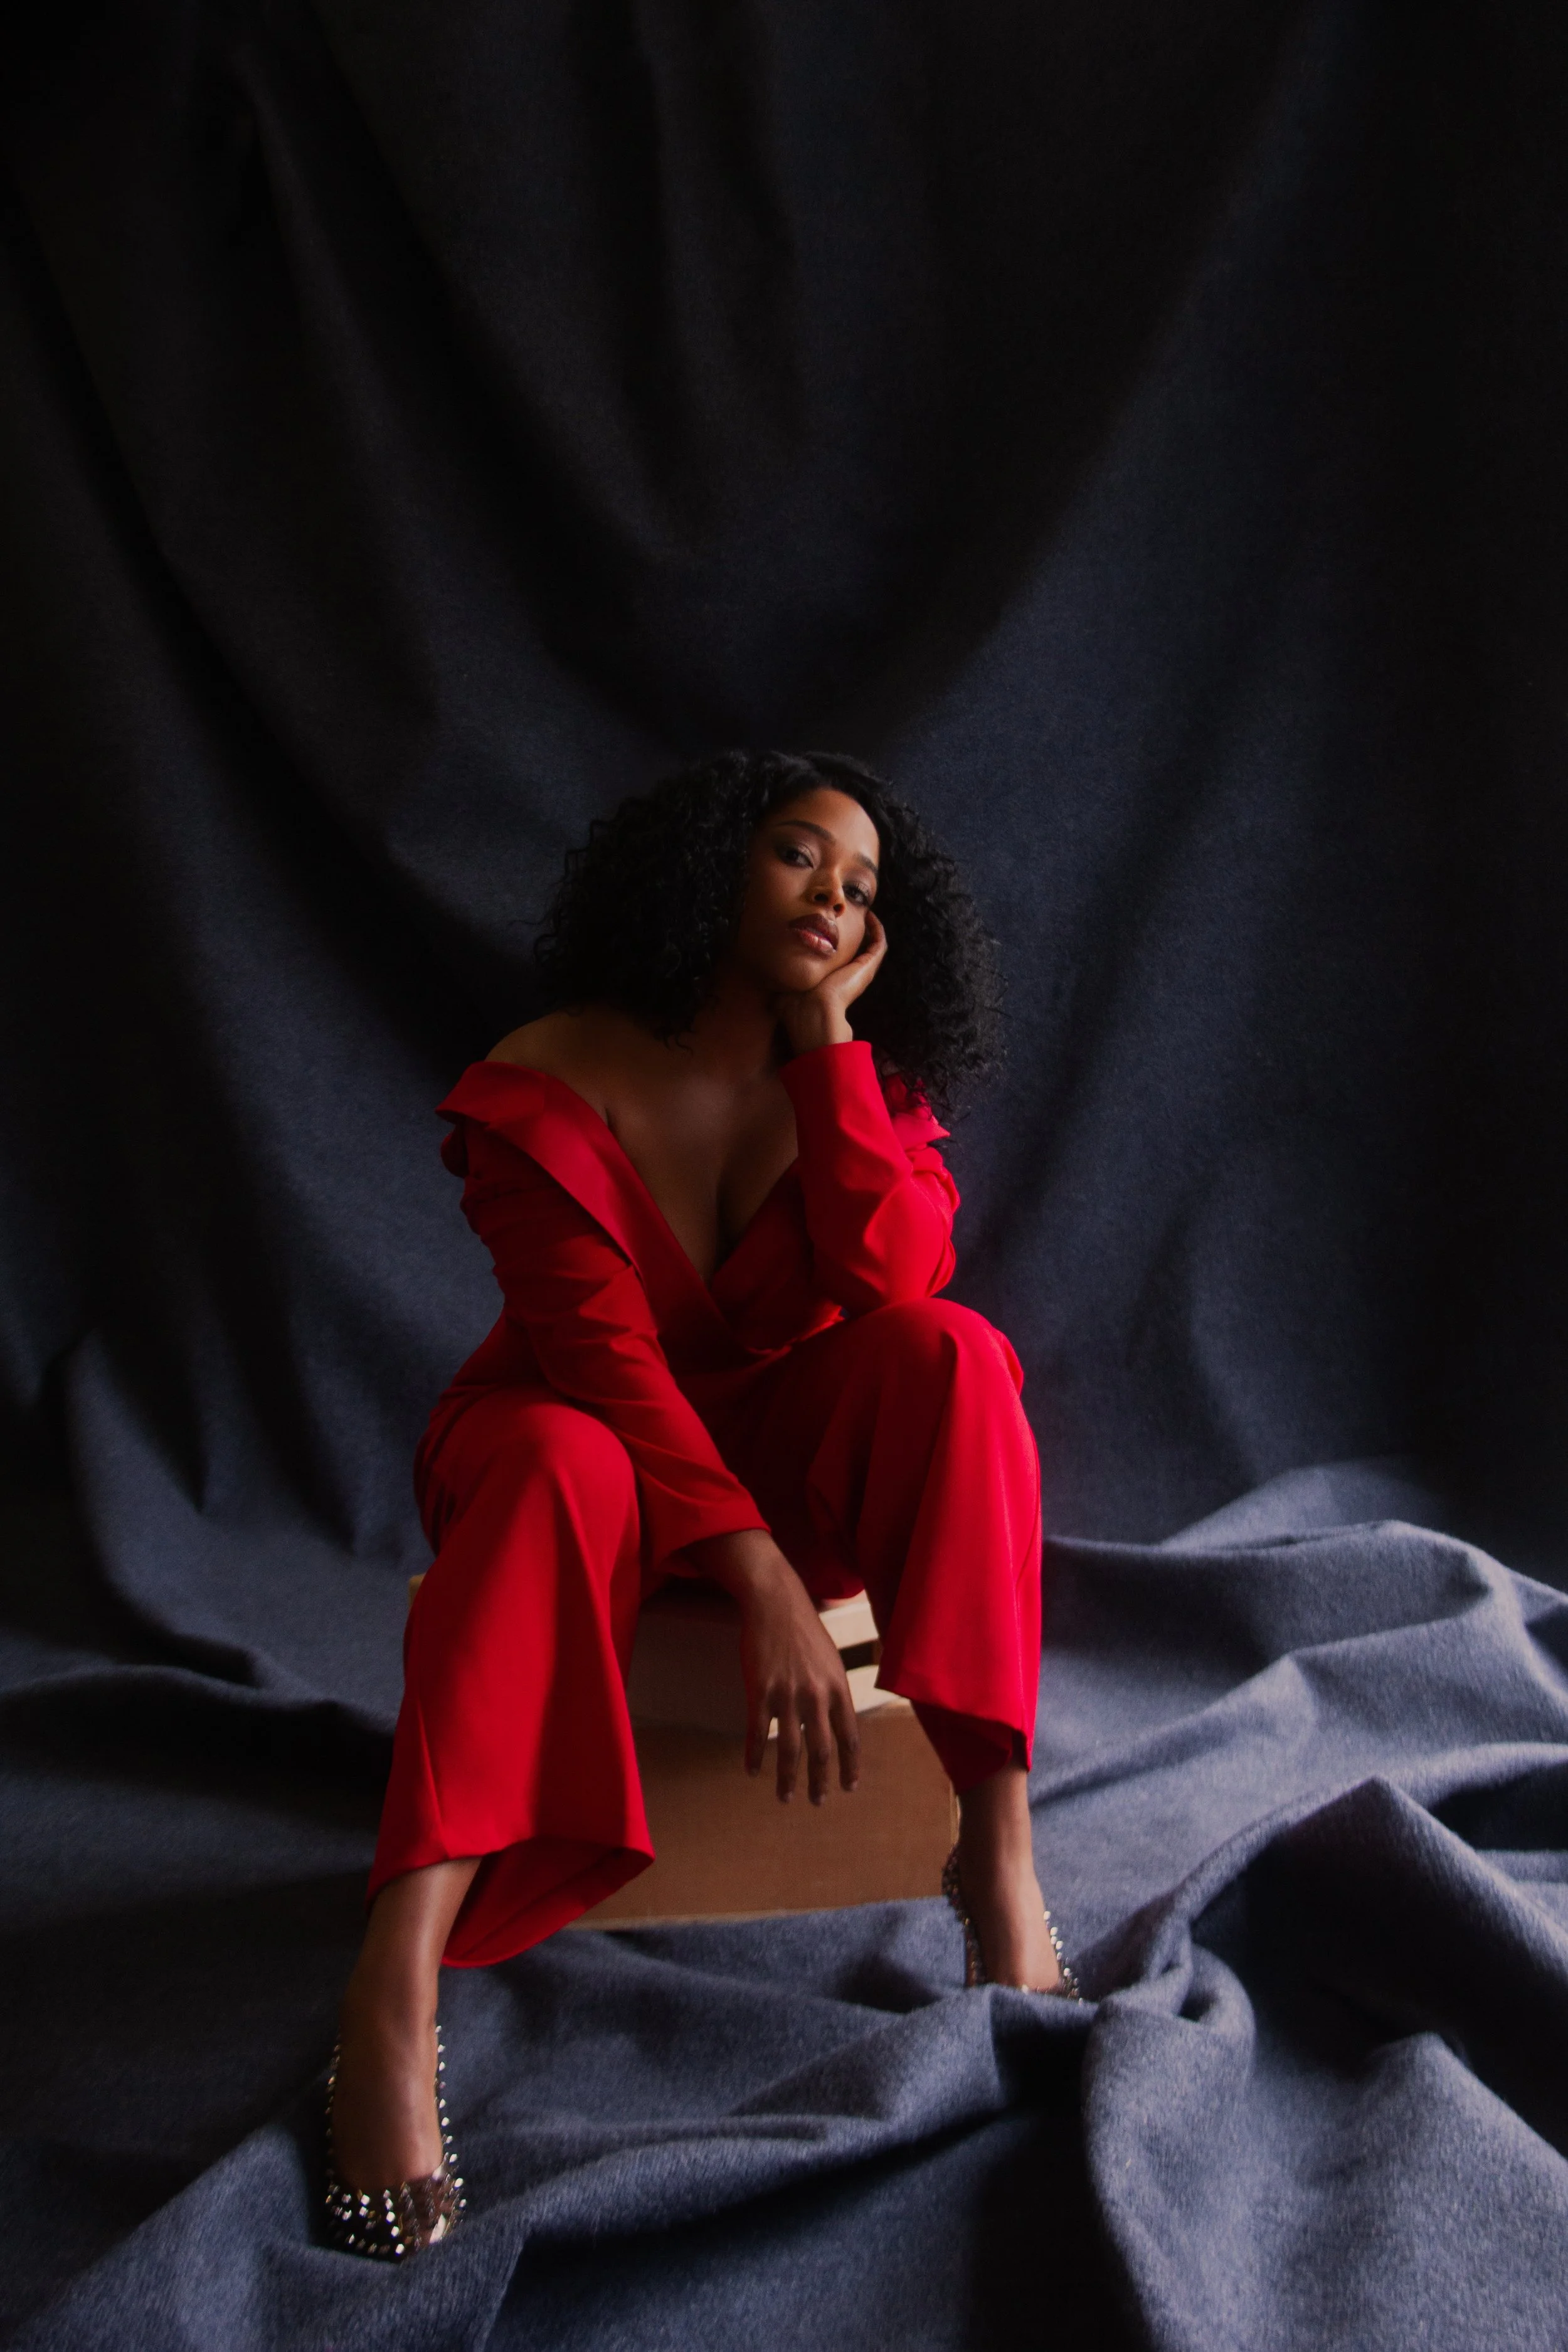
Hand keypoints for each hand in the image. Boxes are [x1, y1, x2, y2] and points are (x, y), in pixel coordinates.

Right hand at [686, 1529, 860, 1801]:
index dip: (850, 1765)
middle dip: (820, 1781)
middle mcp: (816, 1695)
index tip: (849, 1787)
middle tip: (817, 1802)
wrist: (775, 1604)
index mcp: (838, 1688)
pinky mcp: (760, 1691)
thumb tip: (837, 1725)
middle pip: (822, 1750)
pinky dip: (755, 1755)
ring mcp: (787, 1694)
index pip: (850, 1737)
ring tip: (786, 1797)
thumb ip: (834, 1693)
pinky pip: (758, 1733)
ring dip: (788, 1778)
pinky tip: (752, 1771)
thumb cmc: (805, 1631)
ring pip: (790, 1748)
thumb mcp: (831, 1661)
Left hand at [775, 910, 886, 1056]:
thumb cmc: (796, 1007)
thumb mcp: (783, 991)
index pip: (838, 959)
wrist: (812, 1013)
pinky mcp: (868, 966)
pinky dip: (877, 928)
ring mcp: (861, 971)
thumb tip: (763, 978)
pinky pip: (879, 943)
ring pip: (873, 945)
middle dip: (855, 932)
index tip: (828, 927)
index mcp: (831, 980)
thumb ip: (778, 982)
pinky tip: (869, 915)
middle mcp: (849, 975)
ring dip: (870, 928)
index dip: (836, 943)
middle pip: (857, 950)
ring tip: (862, 910)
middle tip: (848, 913)